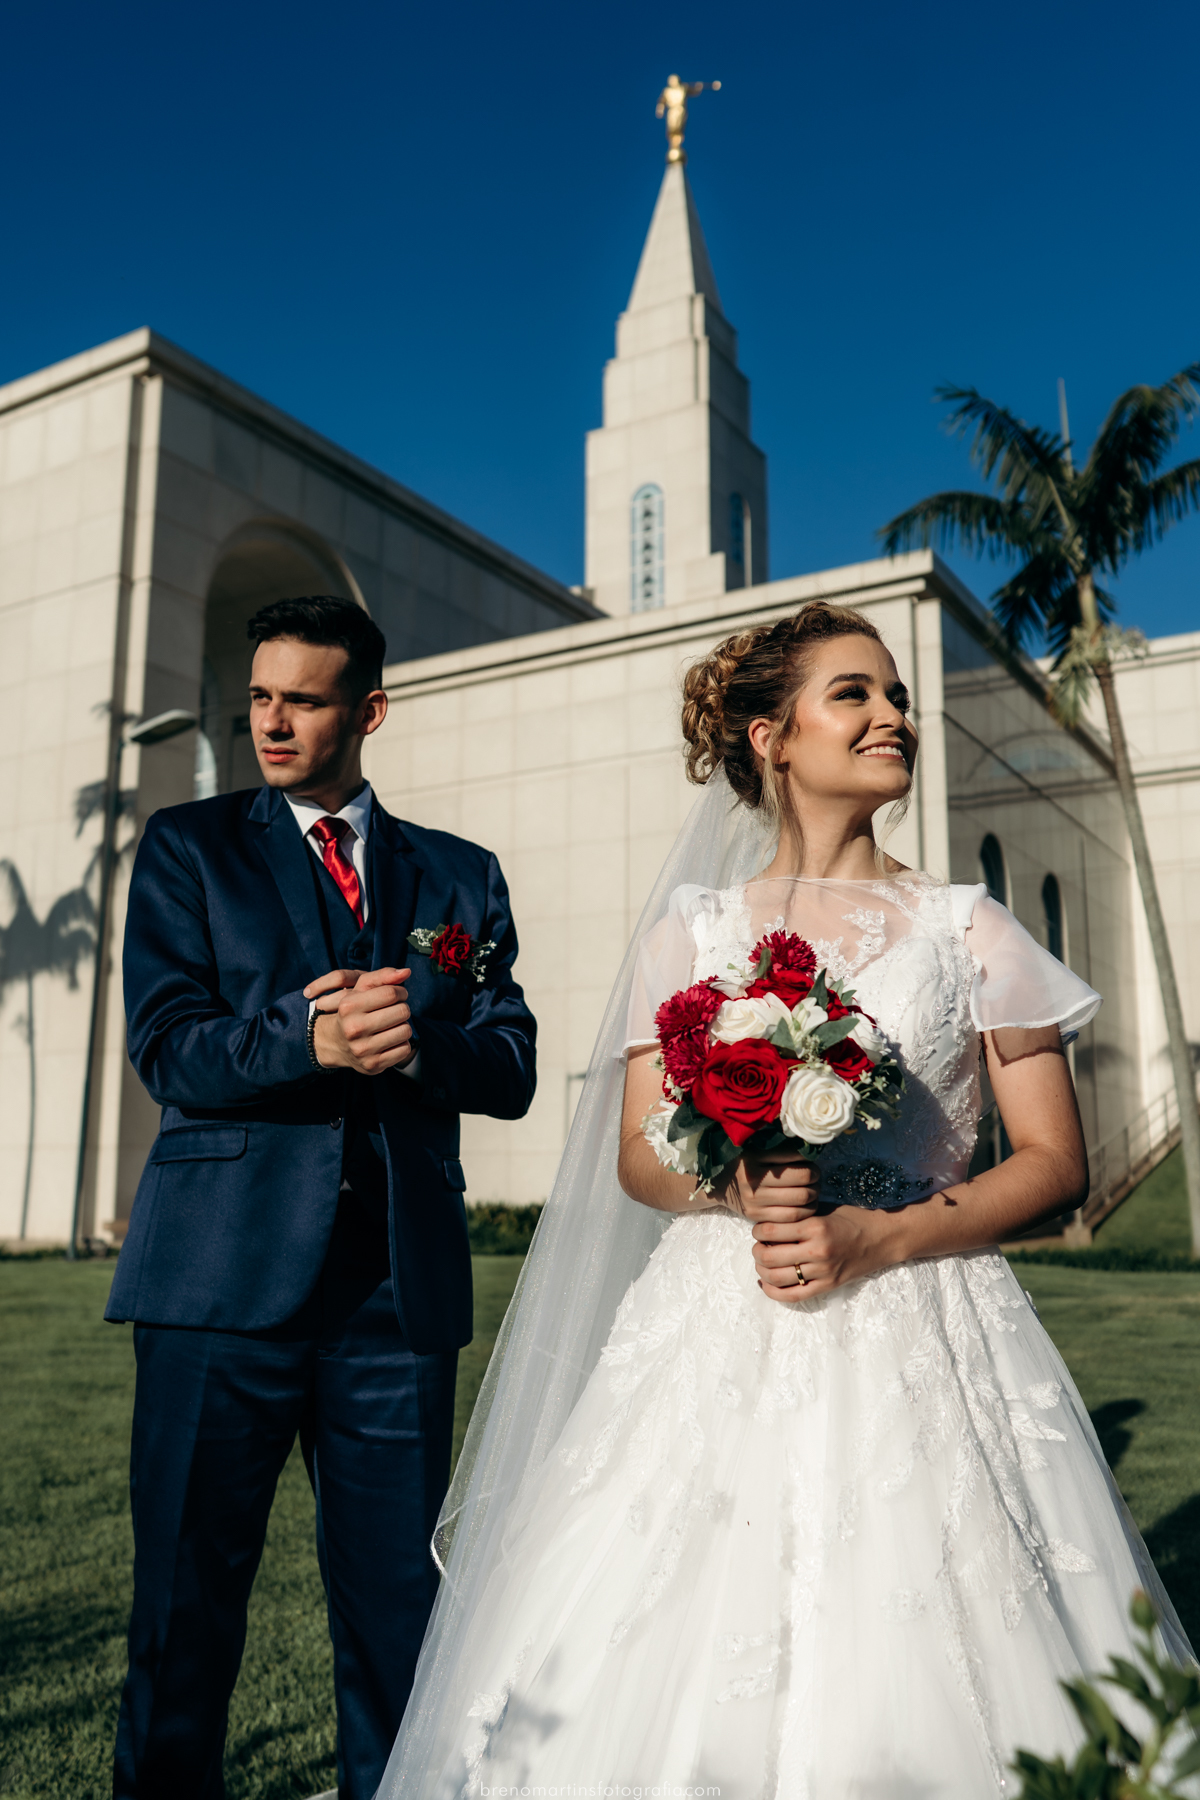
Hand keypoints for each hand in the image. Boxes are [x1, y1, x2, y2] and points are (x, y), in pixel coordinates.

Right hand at [305, 966, 416, 1074]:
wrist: (334, 1043)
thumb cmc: (353, 1011)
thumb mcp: (360, 989)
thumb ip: (383, 976)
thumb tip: (406, 972)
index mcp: (349, 1006)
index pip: (391, 993)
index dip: (400, 992)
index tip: (397, 995)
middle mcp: (354, 1029)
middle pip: (402, 1012)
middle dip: (402, 1008)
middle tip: (394, 1011)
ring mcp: (363, 1049)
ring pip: (406, 1031)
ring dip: (403, 1026)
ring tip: (391, 1025)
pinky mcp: (373, 1065)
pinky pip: (405, 1049)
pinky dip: (401, 1043)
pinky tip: (389, 1040)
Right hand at [716, 1151, 820, 1224]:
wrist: (718, 1183)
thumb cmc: (743, 1161)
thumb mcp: (756, 1147)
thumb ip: (780, 1146)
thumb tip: (811, 1146)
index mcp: (754, 1156)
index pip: (795, 1156)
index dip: (810, 1159)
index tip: (811, 1160)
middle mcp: (753, 1178)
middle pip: (802, 1178)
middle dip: (815, 1176)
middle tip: (815, 1175)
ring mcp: (754, 1200)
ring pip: (800, 1199)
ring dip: (814, 1195)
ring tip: (813, 1190)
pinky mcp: (756, 1215)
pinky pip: (791, 1217)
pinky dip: (806, 1211)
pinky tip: (806, 1204)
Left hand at [752, 1204, 897, 1301]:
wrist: (884, 1238)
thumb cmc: (854, 1219)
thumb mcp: (826, 1210)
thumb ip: (799, 1217)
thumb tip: (768, 1224)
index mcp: (816, 1227)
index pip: (771, 1231)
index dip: (758, 1230)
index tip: (758, 1229)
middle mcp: (818, 1251)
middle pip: (768, 1256)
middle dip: (756, 1251)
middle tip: (757, 1246)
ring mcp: (823, 1272)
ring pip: (777, 1277)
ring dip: (761, 1270)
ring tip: (761, 1263)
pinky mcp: (828, 1286)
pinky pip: (793, 1295)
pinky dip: (773, 1291)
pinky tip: (766, 1283)